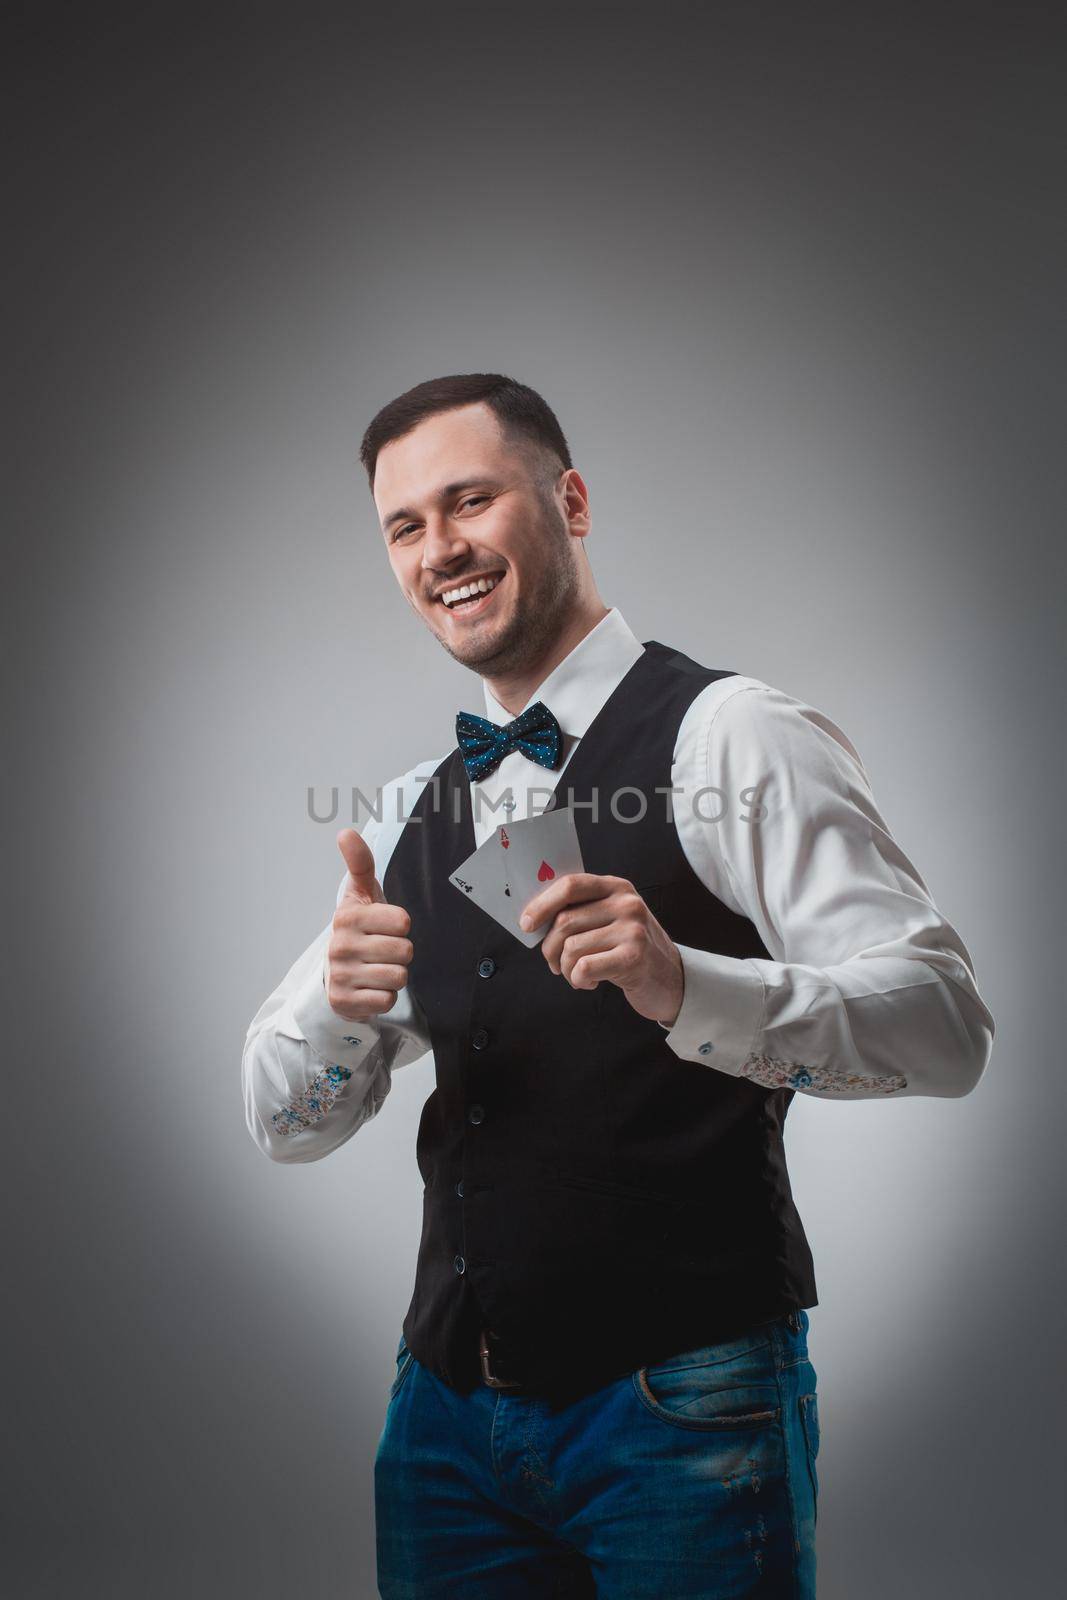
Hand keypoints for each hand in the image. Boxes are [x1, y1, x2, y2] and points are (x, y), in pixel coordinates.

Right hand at [324, 829, 413, 1020]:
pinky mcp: (344, 1002)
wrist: (335, 974)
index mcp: (347, 917)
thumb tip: (345, 832)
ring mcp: (340, 975)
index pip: (403, 922)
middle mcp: (340, 946)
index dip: (401, 927)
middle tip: (382, 951)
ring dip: (395, 975)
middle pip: (405, 951)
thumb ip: (359, 863)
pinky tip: (371, 987)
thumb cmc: (358, 930)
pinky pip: (387, 1000)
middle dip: (400, 953)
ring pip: (398, 977)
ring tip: (378, 968)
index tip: (385, 927)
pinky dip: (385, 996)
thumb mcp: (360, 895)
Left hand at [519, 873, 684, 1025]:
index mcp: (616, 887)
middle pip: (565, 920)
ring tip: (577, 975)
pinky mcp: (633, 956)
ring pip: (571, 947)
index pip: (570, 885)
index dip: (542, 904)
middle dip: (550, 948)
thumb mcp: (612, 921)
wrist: (671, 979)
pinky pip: (584, 967)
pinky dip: (578, 980)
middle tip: (554, 964)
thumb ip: (583, 912)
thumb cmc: (631, 951)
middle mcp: (626, 903)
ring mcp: (632, 929)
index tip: (526, 924)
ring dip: (565, 969)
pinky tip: (589, 982)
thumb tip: (534, 919)